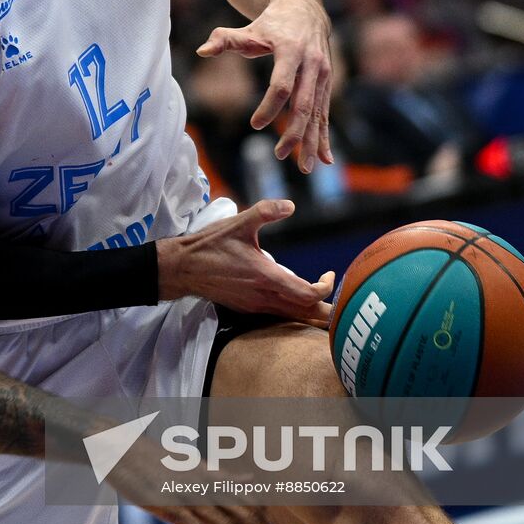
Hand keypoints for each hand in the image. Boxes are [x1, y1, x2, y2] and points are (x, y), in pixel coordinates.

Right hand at [107, 438, 287, 523]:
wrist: (119, 447)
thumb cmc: (153, 456)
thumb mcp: (191, 461)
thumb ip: (220, 473)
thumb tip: (248, 478)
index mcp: (212, 473)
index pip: (251, 501)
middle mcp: (206, 484)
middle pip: (247, 517)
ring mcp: (189, 495)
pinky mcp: (169, 506)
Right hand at [158, 199, 333, 327]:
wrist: (182, 269)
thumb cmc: (210, 246)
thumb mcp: (238, 223)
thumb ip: (266, 212)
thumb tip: (290, 205)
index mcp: (266, 277)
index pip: (309, 294)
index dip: (326, 288)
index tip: (329, 274)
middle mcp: (263, 297)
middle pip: (307, 314)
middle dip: (328, 310)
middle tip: (340, 296)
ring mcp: (255, 306)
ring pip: (293, 318)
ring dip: (312, 312)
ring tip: (325, 299)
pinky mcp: (248, 308)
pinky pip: (278, 316)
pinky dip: (294, 312)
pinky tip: (297, 299)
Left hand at [197, 0, 332, 172]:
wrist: (305, 8)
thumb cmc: (271, 22)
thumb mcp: (248, 28)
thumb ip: (224, 39)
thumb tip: (201, 51)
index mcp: (291, 51)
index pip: (281, 85)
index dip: (269, 107)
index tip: (254, 125)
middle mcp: (312, 64)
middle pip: (304, 104)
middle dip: (294, 132)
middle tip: (280, 155)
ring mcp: (323, 74)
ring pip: (319, 112)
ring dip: (312, 141)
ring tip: (305, 168)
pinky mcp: (327, 82)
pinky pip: (326, 112)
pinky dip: (325, 135)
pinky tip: (325, 158)